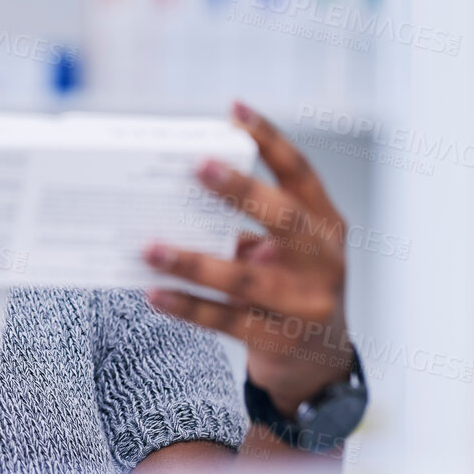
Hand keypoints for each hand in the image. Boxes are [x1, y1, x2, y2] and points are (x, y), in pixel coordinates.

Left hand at [142, 101, 355, 416]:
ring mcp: (306, 303)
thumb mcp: (284, 252)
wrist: (320, 363)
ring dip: (193, 262)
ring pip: (246, 280)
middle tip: (196, 168)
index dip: (270, 140)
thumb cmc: (289, 288)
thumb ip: (245, 227)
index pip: (301, 174)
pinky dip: (187, 306)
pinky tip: (154, 293)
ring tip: (148, 247)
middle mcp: (324, 260)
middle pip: (284, 219)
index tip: (235, 110)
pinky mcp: (280, 340)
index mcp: (325, 225)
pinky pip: (226, 321)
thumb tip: (171, 201)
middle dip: (242, 192)